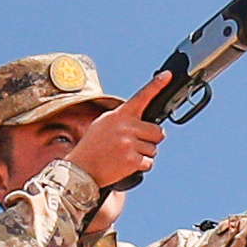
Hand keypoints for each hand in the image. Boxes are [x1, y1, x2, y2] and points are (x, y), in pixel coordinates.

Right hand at [64, 75, 171, 194]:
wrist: (80, 170)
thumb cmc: (91, 147)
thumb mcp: (102, 125)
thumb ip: (122, 119)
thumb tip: (141, 119)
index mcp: (119, 115)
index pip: (141, 97)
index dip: (156, 85)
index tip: (167, 76)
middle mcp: (125, 127)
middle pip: (158, 132)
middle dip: (150, 140)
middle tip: (134, 145)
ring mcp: (129, 143)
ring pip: (154, 149)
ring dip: (143, 154)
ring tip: (124, 155)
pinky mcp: (131, 160)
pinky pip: (148, 163)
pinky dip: (140, 166)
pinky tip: (126, 164)